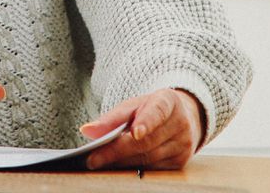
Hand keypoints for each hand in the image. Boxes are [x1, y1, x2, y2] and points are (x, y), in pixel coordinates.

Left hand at [81, 89, 204, 170]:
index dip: (147, 122)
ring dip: (122, 162)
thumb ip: (111, 118)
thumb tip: (86, 131)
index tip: (135, 132)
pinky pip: (153, 168)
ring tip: (99, 163)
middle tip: (93, 159)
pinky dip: (133, 168)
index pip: (157, 111)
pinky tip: (117, 167)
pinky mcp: (181, 162)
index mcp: (168, 101)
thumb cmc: (150, 110)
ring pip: (148, 158)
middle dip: (117, 151)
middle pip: (146, 141)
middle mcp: (180, 123)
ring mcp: (183, 144)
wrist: (183, 117)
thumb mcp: (132, 106)